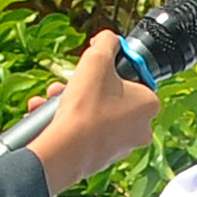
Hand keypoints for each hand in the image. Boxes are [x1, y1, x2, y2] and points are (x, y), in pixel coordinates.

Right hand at [27, 30, 162, 192]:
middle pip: (109, 97)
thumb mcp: (96, 60)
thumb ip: (106, 42)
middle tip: (65, 85)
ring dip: (70, 104)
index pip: (133, 78)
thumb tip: (108, 38)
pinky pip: (84, 133)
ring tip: (49, 100)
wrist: (68, 149)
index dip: (110, 70)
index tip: (93, 68)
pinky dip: (67, 123)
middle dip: (82, 87)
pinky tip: (46, 118)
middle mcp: (141, 128)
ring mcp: (122, 146)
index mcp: (149, 104)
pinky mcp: (102, 159)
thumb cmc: (86, 105)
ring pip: (94, 115)